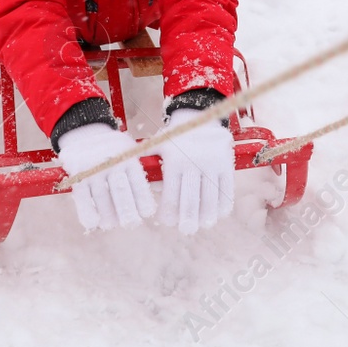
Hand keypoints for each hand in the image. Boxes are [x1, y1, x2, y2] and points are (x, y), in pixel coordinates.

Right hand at [56, 123, 155, 230]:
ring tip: (111, 224)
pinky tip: (93, 223)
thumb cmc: (113, 149)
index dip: (143, 199)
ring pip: (101, 196)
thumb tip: (159, 189)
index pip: (138, 181)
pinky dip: (88, 212)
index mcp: (127, 157)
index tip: (146, 213)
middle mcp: (111, 162)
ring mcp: (93, 168)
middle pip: (120, 191)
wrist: (84, 133)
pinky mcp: (77, 174)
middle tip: (131, 223)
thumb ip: (139, 169)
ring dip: (108, 215)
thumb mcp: (128, 151)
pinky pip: (82, 197)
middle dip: (127, 211)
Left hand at [152, 109, 234, 234]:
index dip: (169, 211)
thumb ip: (145, 158)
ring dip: (207, 214)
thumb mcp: (159, 144)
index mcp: (175, 161)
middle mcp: (193, 163)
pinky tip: (219, 213)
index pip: (171, 194)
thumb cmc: (176, 136)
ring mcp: (212, 164)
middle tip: (186, 230)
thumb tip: (121, 171)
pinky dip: (223, 203)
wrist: (200, 116)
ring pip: (210, 196)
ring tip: (203, 225)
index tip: (166, 221)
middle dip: (188, 218)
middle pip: (191, 198)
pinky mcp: (226, 164)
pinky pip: (226, 188)